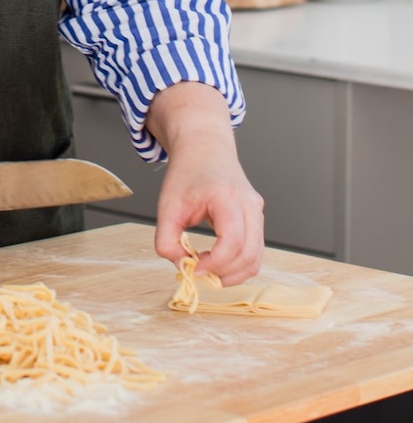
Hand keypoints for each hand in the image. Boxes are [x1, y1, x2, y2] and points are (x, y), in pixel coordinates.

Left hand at [145, 81, 264, 284]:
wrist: (204, 148)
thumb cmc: (187, 173)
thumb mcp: (167, 205)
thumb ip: (166, 239)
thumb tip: (181, 266)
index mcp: (228, 197)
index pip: (232, 242)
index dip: (214, 263)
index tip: (194, 268)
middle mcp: (249, 204)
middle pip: (249, 255)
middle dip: (224, 274)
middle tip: (199, 274)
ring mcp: (257, 211)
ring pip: (256, 257)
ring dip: (233, 274)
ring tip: (207, 271)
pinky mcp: (257, 217)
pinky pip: (255, 250)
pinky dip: (239, 264)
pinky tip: (217, 263)